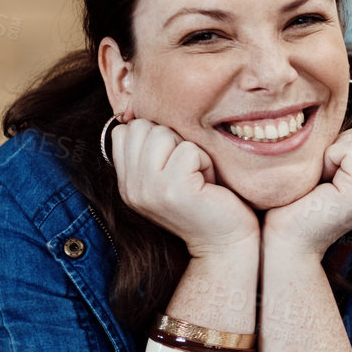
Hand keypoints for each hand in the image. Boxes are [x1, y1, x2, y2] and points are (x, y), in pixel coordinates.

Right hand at [109, 117, 257, 257]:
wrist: (226, 243)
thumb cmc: (207, 201)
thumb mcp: (171, 174)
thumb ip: (153, 150)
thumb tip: (140, 109)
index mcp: (127, 182)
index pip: (125, 130)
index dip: (158, 136)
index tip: (177, 164)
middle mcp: (131, 187)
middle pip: (143, 127)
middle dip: (174, 141)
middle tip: (191, 171)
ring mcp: (148, 189)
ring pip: (163, 134)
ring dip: (190, 151)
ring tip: (199, 177)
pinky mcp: (173, 189)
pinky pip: (188, 149)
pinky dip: (206, 162)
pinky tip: (209, 185)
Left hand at [262, 123, 351, 259]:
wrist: (284, 243)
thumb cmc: (292, 204)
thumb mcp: (324, 169)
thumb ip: (343, 149)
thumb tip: (341, 118)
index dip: (345, 142)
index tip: (325, 172)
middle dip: (343, 143)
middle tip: (323, 176)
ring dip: (336, 150)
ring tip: (322, 180)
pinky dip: (331, 157)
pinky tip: (321, 183)